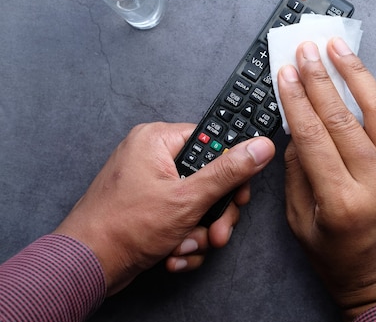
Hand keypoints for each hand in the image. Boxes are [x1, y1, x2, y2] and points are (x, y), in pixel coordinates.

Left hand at [54, 122, 274, 294]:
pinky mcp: (149, 208)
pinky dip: (184, 238)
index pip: (213, 141)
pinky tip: (174, 253)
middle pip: (208, 177)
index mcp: (158, 140)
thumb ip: (228, 172)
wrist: (86, 267)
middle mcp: (153, 158)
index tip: (239, 194)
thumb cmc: (124, 227)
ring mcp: (150, 184)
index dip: (231, 170)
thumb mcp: (187, 198)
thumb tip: (259, 147)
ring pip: (198, 203)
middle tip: (217, 231)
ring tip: (186, 246)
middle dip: (215, 213)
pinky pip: (182, 217)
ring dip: (200, 231)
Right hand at [277, 39, 375, 319]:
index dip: (296, 100)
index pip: (313, 137)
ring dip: (355, 74)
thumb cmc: (341, 266)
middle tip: (306, 50)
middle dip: (320, 78)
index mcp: (341, 203)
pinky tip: (359, 79)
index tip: (285, 72)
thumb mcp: (301, 227)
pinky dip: (373, 97)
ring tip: (337, 49)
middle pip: (342, 117)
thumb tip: (296, 129)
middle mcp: (375, 184)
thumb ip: (296, 175)